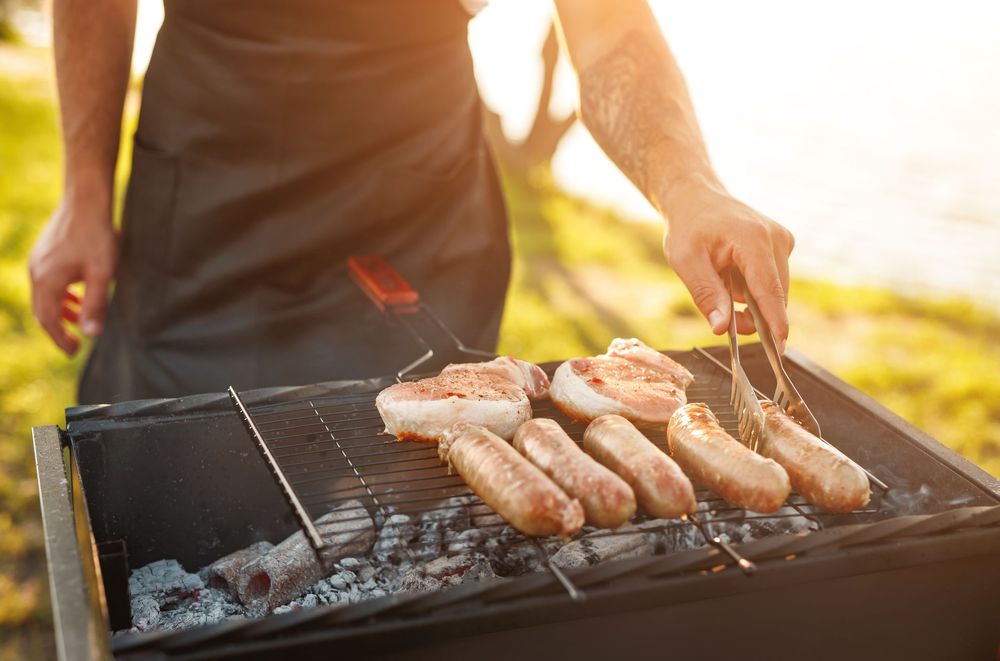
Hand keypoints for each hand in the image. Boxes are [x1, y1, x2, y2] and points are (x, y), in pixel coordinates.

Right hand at [28, 196, 118, 354]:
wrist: (86, 200)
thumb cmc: (97, 236)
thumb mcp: (102, 273)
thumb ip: (95, 305)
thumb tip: (91, 334)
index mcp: (46, 281)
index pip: (48, 320)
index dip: (60, 339)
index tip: (74, 352)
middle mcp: (36, 272)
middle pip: (42, 310)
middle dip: (58, 329)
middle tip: (76, 343)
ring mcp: (38, 260)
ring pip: (45, 295)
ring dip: (60, 311)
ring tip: (78, 320)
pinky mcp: (45, 252)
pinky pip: (48, 281)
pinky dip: (60, 294)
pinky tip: (76, 295)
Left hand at [661, 176, 794, 350]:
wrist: (696, 198)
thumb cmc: (688, 227)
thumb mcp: (686, 262)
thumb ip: (706, 295)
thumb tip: (721, 328)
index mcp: (753, 240)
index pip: (769, 289)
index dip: (774, 321)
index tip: (780, 348)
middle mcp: (775, 238)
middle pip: (774, 295)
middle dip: (752, 315)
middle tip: (722, 317)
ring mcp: (782, 240)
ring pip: (775, 291)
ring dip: (751, 302)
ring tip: (723, 285)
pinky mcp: (782, 245)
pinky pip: (772, 280)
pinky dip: (753, 289)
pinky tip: (732, 277)